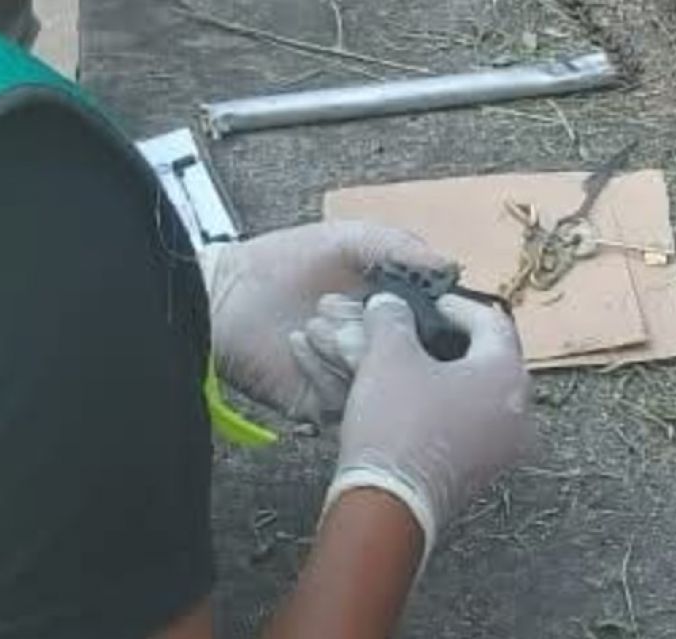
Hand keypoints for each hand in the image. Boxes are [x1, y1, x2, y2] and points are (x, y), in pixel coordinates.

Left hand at [202, 221, 445, 424]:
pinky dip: (323, 371)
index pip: (435, 329)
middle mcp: (379, 351)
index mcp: (393, 313)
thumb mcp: (348, 239)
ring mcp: (352, 380)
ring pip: (380, 387)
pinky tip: (298, 341)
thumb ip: (398, 244)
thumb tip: (451, 264)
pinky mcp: (324, 406)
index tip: (427, 307)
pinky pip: (343, 403)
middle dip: (388, 338)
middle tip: (360, 311)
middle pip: (413, 364)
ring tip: (319, 321)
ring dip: (351, 352)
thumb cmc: (283, 262)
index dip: (435, 321)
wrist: (225, 296)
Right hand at [322, 293, 531, 562]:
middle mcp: (520, 412)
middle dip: (449, 343)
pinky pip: (470, 425)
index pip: (492, 321)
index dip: (457, 306)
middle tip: (421, 332)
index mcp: (508, 374)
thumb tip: (390, 304)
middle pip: (487, 359)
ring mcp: (504, 447)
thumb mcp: (388, 357)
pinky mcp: (482, 472)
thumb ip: (392, 319)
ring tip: (410, 365)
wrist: (388, 505)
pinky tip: (412, 401)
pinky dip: (445, 406)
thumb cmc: (396, 423)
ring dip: (444, 376)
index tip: (431, 303)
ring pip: (476, 395)